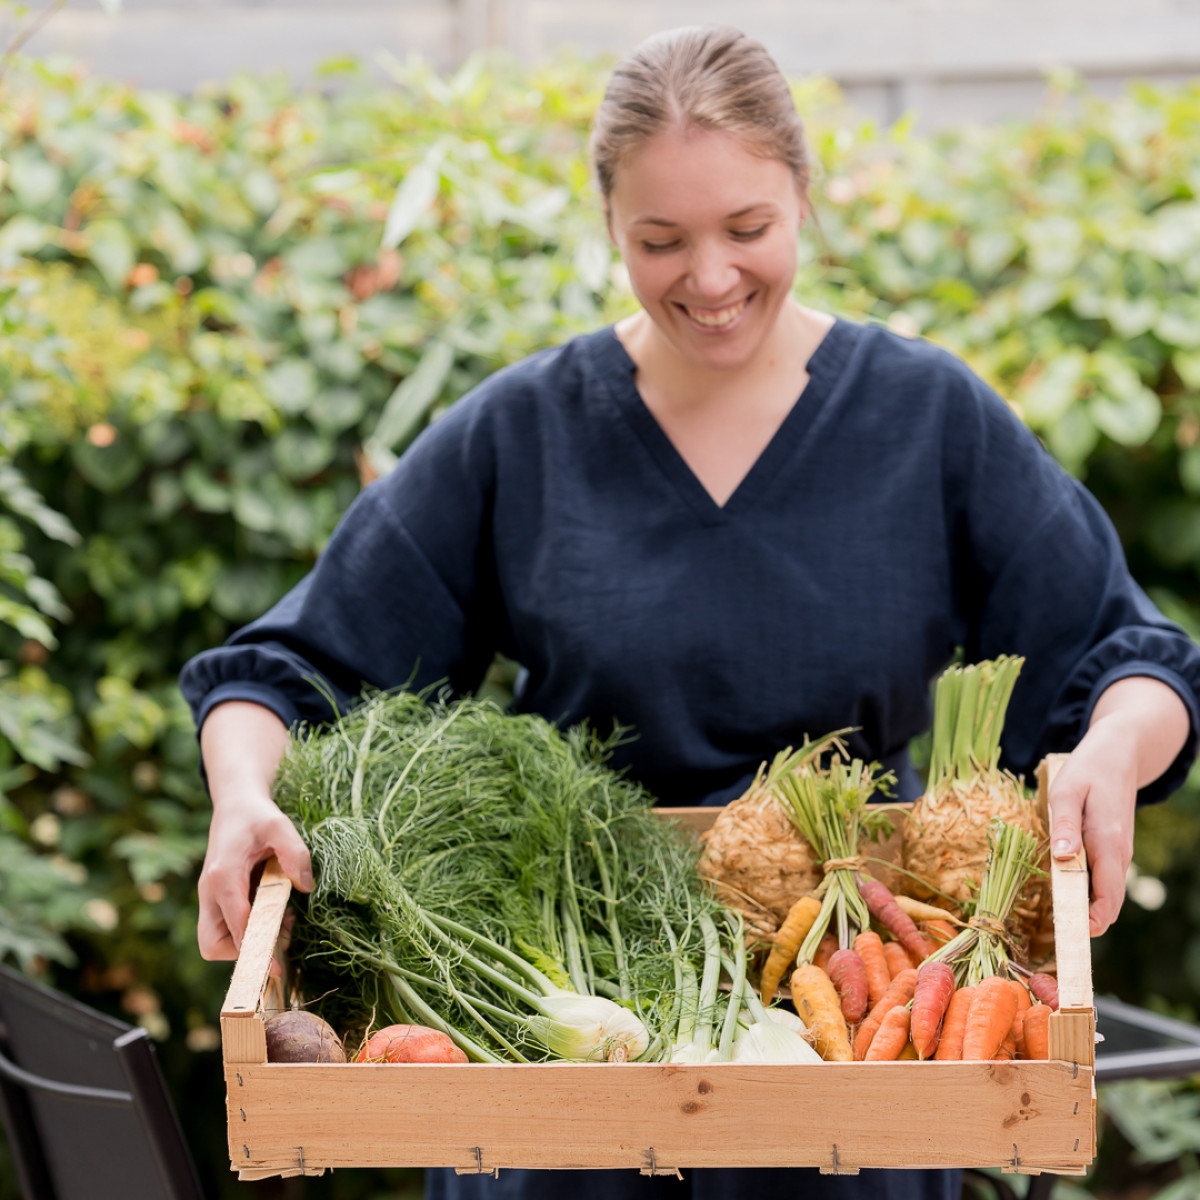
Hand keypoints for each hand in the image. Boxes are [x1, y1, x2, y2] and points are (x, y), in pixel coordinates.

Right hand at [197, 789, 312, 971]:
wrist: (235, 803)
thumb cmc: (257, 814)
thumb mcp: (280, 825)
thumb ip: (294, 853)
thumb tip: (305, 886)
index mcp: (223, 876)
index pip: (236, 925)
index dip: (257, 948)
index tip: (278, 967)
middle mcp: (210, 892)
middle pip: (212, 944)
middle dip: (244, 952)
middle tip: (280, 936)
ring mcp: (211, 897)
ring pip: (215, 940)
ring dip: (246, 941)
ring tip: (281, 921)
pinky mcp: (218, 898)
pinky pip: (226, 927)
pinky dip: (247, 929)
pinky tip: (275, 910)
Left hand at [1048, 675, 1189, 936]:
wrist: (1119, 752)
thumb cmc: (1088, 770)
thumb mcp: (1067, 791)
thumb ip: (1064, 825)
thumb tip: (1062, 859)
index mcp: (1108, 843)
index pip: (1108, 896)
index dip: (1093, 922)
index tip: (1071, 940)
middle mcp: (1118, 853)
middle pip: (1108, 902)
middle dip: (1087, 924)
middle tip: (1056, 944)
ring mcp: (1116, 852)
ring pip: (1105, 892)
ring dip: (1085, 910)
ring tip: (1055, 927)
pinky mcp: (1110, 847)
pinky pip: (1101, 878)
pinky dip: (1086, 893)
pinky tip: (1063, 896)